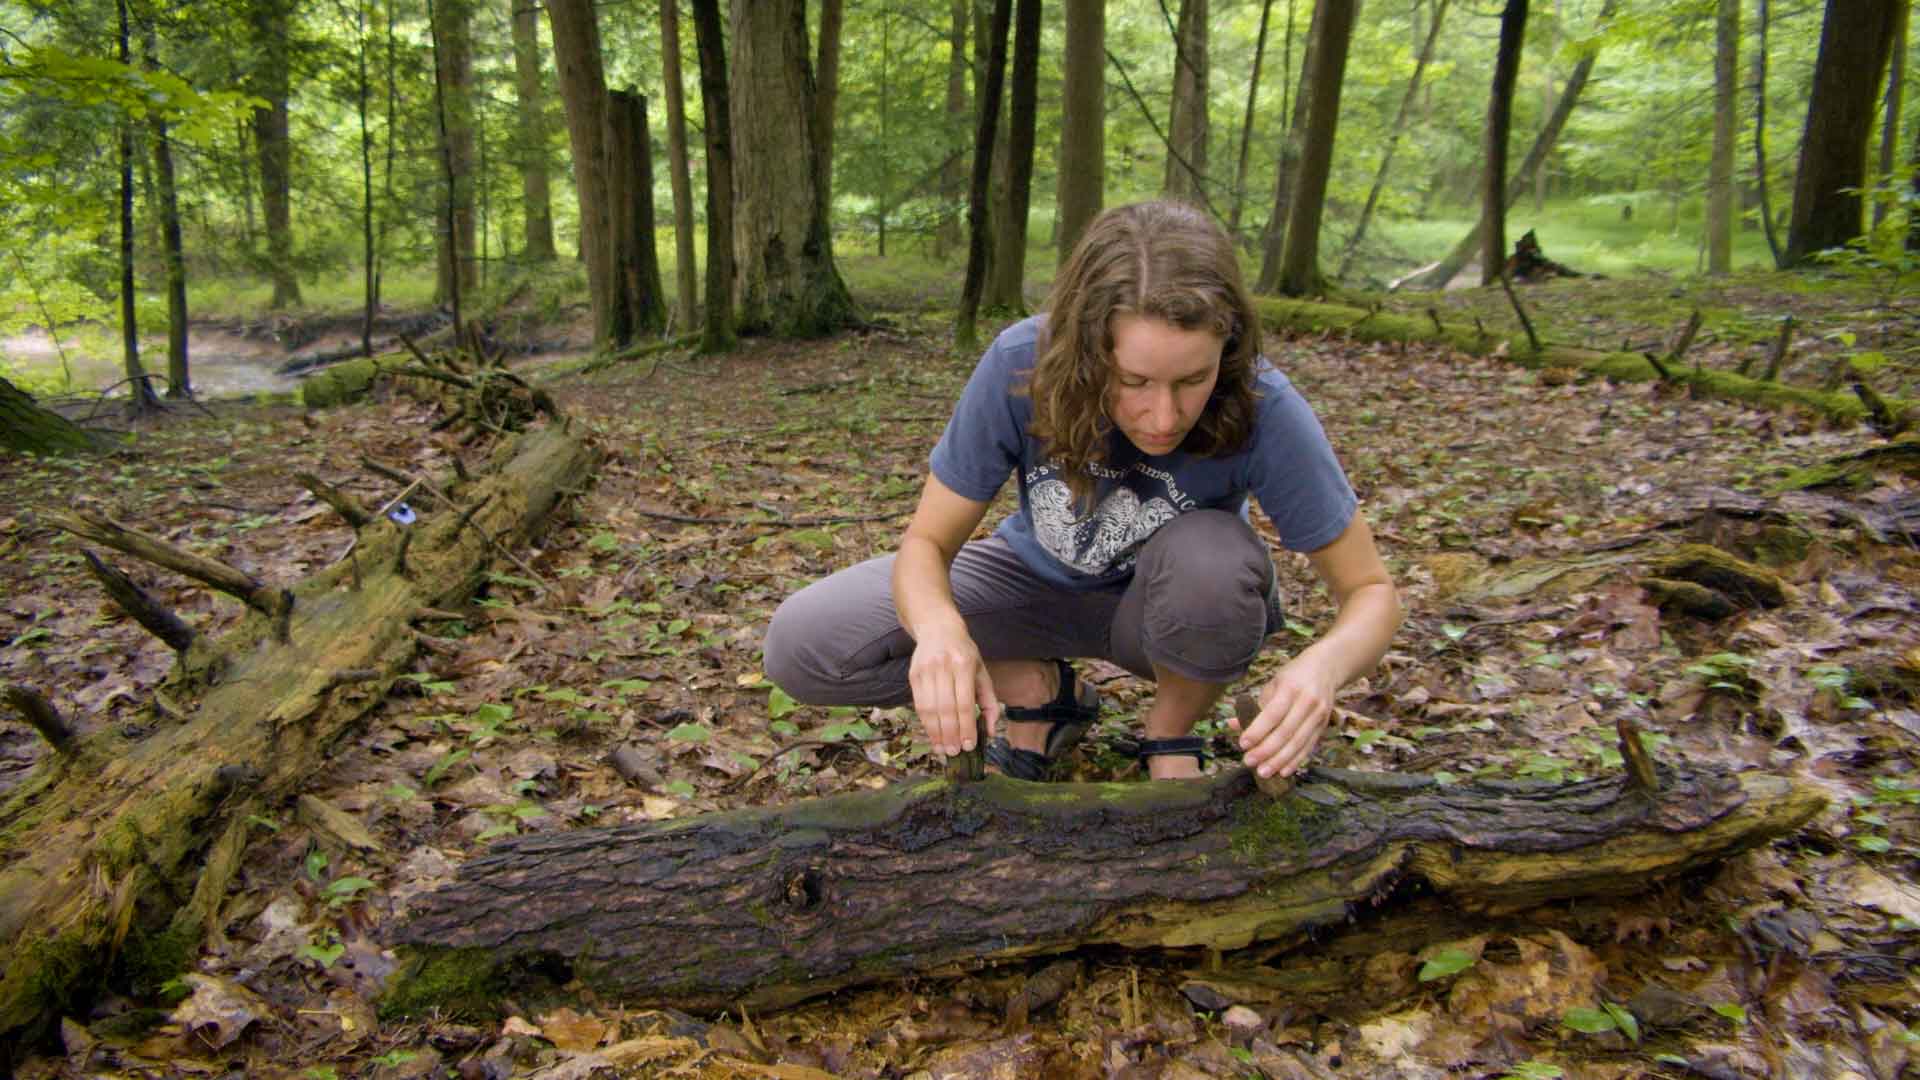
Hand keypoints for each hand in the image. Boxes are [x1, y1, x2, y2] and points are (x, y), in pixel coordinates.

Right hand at [907, 627, 1001, 756]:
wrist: (938, 628)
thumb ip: (989, 701)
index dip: (966, 727)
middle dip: (950, 734)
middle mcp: (944, 667)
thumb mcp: (982, 672)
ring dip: (936, 733)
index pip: (965, 703)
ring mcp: (926, 670)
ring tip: (942, 749)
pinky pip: (919, 704)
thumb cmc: (965, 653)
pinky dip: (926, 723)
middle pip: (946, 708)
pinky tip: (932, 735)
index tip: (969, 746)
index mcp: (964, 665)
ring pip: (929, 709)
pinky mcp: (913, 675)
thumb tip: (990, 731)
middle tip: (954, 752)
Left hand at [1231, 655, 1338, 778]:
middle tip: (1249, 762)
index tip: (1243, 744)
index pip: (1272, 713)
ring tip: (1263, 772)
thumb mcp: (1273, 685)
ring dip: (1279, 760)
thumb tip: (1233, 725)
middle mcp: (1307, 702)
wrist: (1326, 668)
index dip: (1257, 731)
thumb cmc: (1293, 677)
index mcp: (1291, 688)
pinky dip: (1295, 760)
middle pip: (1285, 732)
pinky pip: (1308, 747)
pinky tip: (1283, 771)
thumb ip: (1255, 706)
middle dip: (1266, 750)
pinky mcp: (1324, 725)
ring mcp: (1318, 715)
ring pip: (1298, 743)